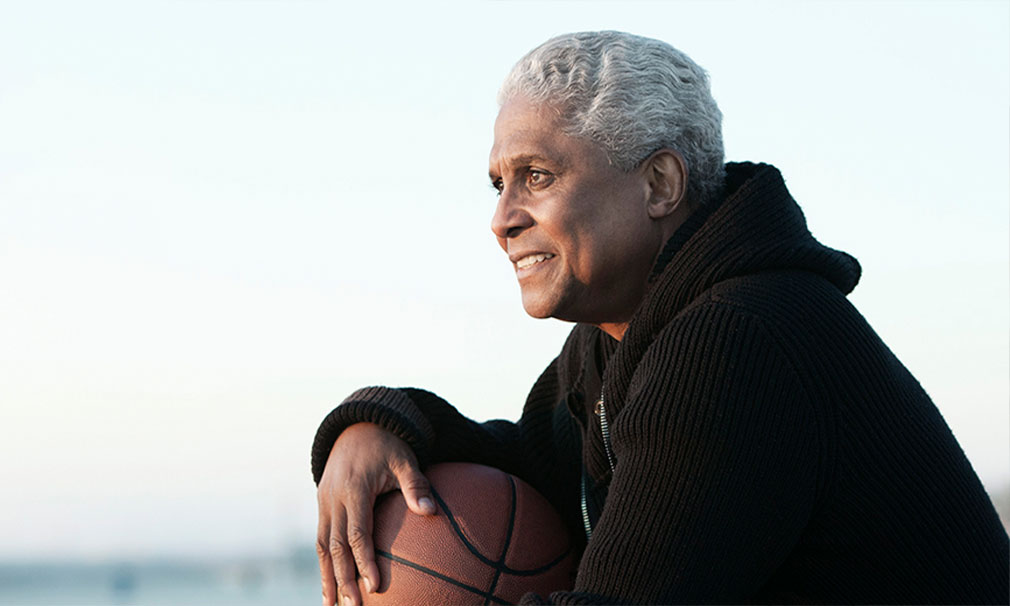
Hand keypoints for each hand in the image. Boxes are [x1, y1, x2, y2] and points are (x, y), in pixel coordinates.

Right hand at [316, 422, 435, 605]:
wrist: (357, 425)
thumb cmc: (387, 444)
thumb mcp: (405, 458)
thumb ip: (416, 485)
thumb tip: (431, 512)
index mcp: (355, 489)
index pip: (358, 533)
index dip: (365, 561)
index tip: (374, 585)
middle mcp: (334, 498)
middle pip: (335, 546)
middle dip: (342, 579)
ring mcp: (324, 501)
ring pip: (322, 545)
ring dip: (327, 577)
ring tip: (331, 605)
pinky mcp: (321, 504)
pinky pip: (319, 537)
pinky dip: (323, 562)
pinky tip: (328, 583)